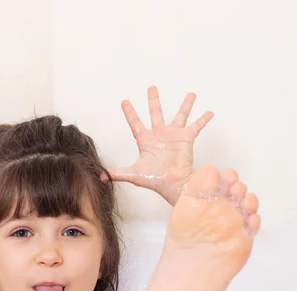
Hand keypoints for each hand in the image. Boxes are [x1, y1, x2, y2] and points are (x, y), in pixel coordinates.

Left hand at [103, 86, 213, 204]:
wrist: (173, 184)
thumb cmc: (154, 180)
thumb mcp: (133, 174)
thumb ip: (117, 172)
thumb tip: (100, 176)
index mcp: (146, 141)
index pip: (135, 123)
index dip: (130, 112)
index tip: (124, 101)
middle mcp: (159, 135)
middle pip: (155, 113)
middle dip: (153, 100)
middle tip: (152, 87)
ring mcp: (173, 136)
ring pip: (179, 115)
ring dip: (185, 105)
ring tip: (191, 94)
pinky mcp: (186, 139)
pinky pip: (196, 126)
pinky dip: (202, 120)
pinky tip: (209, 112)